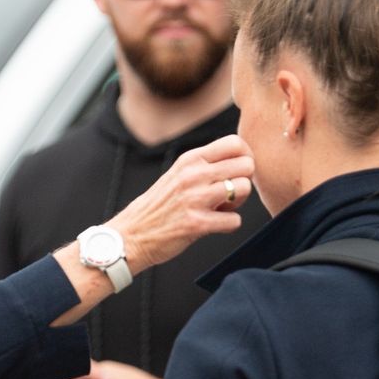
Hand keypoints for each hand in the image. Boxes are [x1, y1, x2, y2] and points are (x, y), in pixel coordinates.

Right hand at [107, 135, 254, 270]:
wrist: (131, 235)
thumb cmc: (160, 205)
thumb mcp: (179, 173)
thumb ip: (205, 165)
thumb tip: (242, 161)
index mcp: (190, 159)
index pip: (236, 143)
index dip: (246, 158)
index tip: (238, 173)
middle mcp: (193, 174)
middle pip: (246, 165)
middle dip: (244, 181)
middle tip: (229, 195)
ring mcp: (195, 199)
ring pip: (244, 189)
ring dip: (238, 203)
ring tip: (221, 209)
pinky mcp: (196, 224)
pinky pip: (235, 220)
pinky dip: (229, 225)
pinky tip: (213, 225)